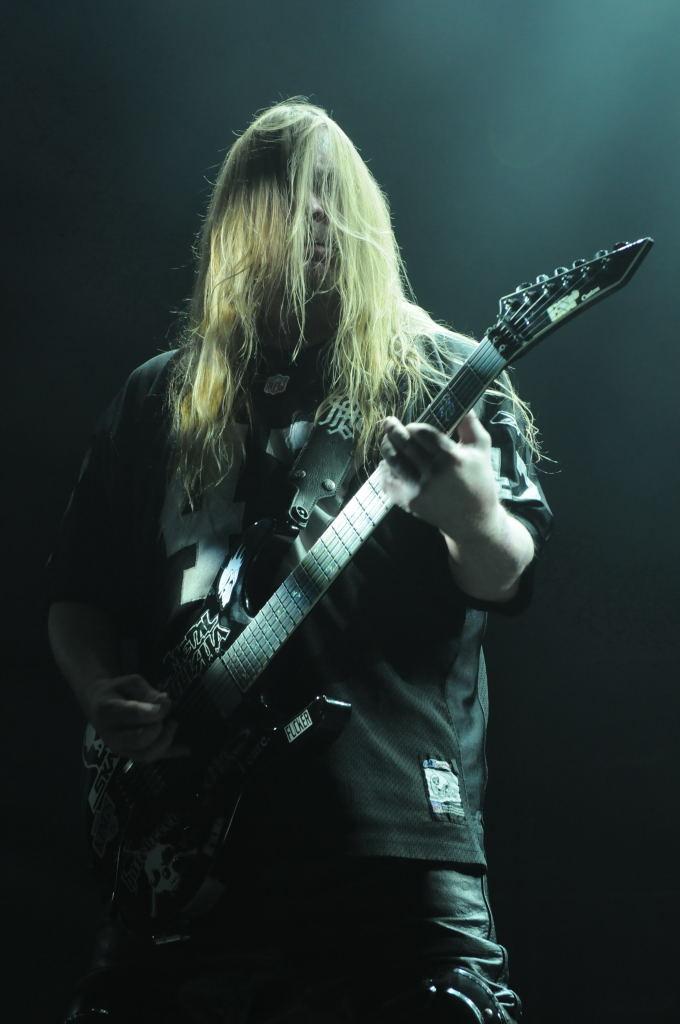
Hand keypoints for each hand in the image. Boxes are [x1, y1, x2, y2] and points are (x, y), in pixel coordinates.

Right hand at [83, 674, 188, 762]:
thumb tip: (165, 702)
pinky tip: (187, 749)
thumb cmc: (117, 691)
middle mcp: (111, 735)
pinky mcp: (129, 755)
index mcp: (108, 710)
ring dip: (165, 741)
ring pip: (145, 755)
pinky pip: (151, 759)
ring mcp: (120, 748)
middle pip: (139, 739)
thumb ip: (146, 692)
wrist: (97, 706)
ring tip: (173, 724)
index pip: (132, 714)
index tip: (167, 703)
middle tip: (167, 716)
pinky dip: (170, 754)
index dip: (153, 711)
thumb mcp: (129, 682)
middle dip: (159, 728)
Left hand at [378, 410, 502, 541]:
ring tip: (386, 440)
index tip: (410, 426)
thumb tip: (461, 404)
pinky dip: (386, 471)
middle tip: (388, 423)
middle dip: (392, 431)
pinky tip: (387, 464)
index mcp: (452, 457)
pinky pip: (391, 482)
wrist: (475, 519)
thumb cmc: (479, 480)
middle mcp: (435, 473)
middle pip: (405, 445)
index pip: (422, 433)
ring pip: (394, 462)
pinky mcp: (413, 502)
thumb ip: (471, 424)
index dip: (412, 427)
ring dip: (386, 448)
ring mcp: (422, 489)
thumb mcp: (482, 449)